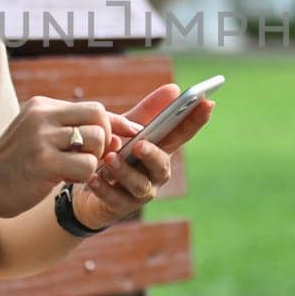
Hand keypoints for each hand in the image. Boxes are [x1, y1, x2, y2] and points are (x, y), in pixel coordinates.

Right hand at [0, 97, 143, 220]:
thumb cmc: (16, 165)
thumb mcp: (39, 136)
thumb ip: (71, 130)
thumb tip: (117, 131)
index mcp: (42, 106)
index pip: (92, 108)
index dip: (116, 122)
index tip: (132, 132)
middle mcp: (42, 116)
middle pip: (98, 116)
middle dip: (106, 139)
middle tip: (95, 157)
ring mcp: (41, 138)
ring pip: (95, 140)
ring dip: (93, 159)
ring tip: (74, 168)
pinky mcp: (43, 162)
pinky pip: (86, 165)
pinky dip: (84, 176)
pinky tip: (64, 179)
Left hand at [74, 84, 215, 228]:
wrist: (86, 185)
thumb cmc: (114, 153)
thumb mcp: (126, 129)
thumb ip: (148, 111)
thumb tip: (174, 88)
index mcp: (160, 151)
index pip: (182, 135)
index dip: (196, 121)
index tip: (207, 102)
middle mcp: (155, 173)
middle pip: (162, 166)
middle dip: (153, 155)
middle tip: (139, 144)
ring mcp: (139, 192)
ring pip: (139, 185)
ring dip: (125, 171)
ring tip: (110, 158)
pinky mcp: (119, 207)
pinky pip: (114, 199)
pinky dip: (103, 188)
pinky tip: (92, 178)